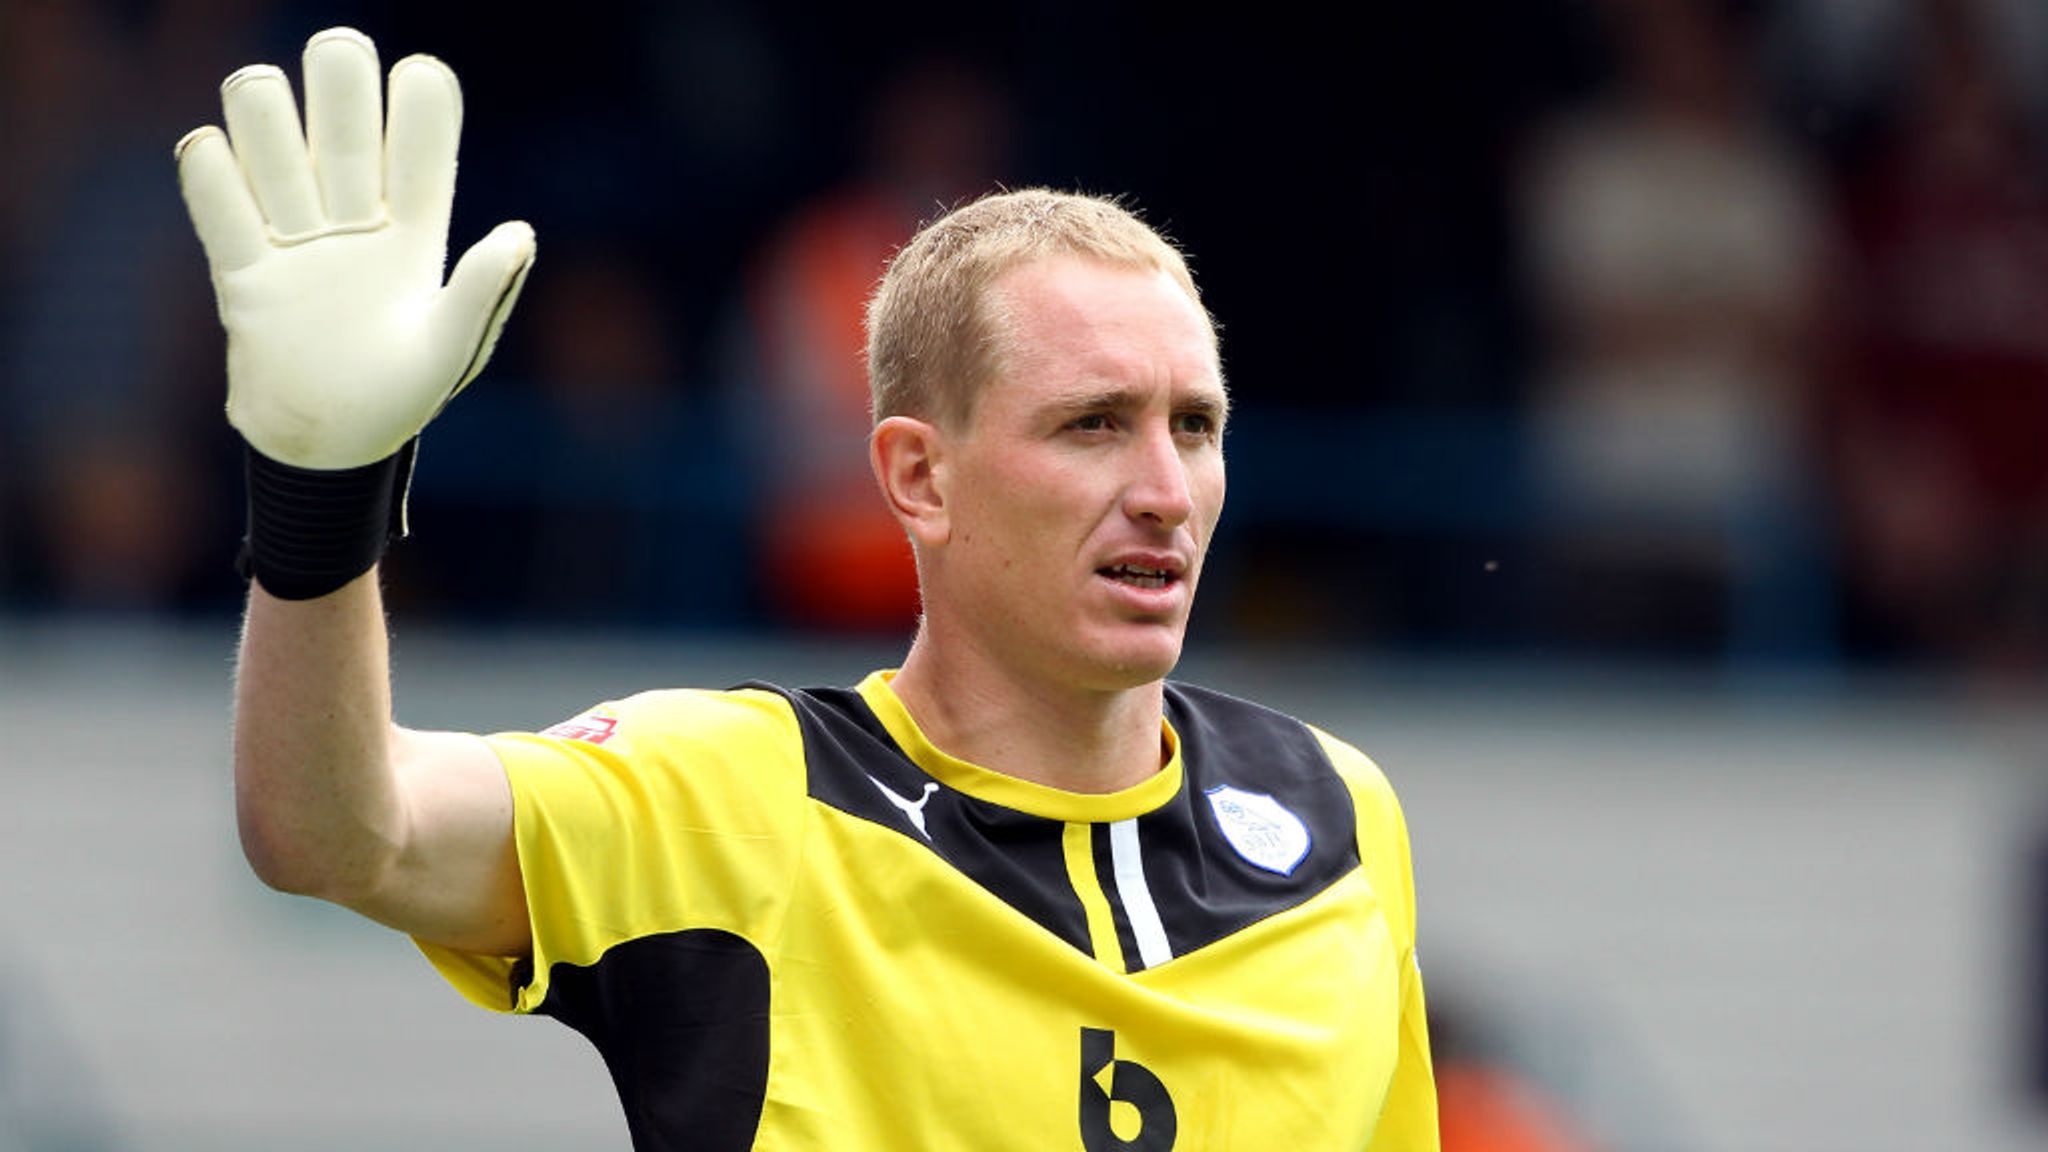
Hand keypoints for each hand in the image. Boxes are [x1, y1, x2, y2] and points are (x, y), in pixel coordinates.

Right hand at [175, 26, 533, 469]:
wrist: (327, 451)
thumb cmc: (402, 400)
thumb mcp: (453, 351)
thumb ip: (485, 292)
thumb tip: (521, 232)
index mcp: (417, 234)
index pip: (421, 150)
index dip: (421, 107)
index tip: (420, 76)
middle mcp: (355, 220)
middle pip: (342, 126)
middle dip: (339, 83)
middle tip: (338, 52)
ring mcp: (295, 239)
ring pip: (273, 145)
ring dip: (267, 116)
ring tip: (268, 108)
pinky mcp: (243, 270)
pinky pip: (218, 204)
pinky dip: (212, 173)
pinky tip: (216, 156)